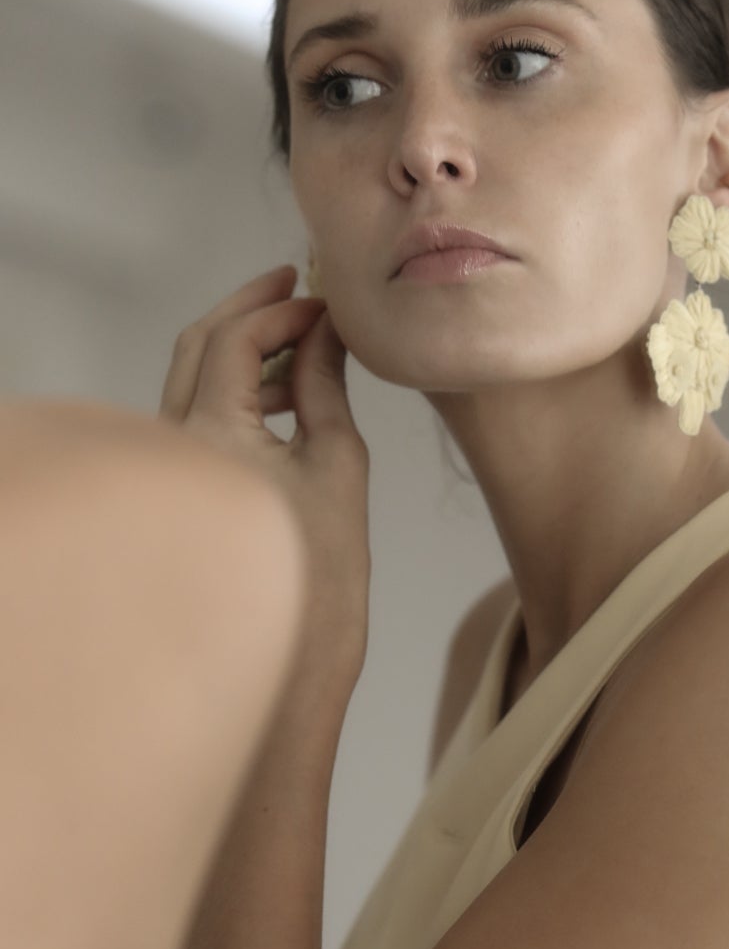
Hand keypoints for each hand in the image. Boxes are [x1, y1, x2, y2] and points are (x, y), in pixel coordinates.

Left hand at [157, 264, 370, 682]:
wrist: (290, 664)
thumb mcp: (337, 468)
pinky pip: (198, 415)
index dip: (280, 311)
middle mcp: (173, 446)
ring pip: (192, 379)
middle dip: (247, 310)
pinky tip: (281, 397)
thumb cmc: (322, 580)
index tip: (326, 304)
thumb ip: (323, 390)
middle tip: (293, 284)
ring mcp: (171, 468)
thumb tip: (323, 334)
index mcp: (209, 437)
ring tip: (300, 342)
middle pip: (197, 347)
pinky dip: (236, 390)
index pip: (233, 342)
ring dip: (242, 348)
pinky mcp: (182, 490)